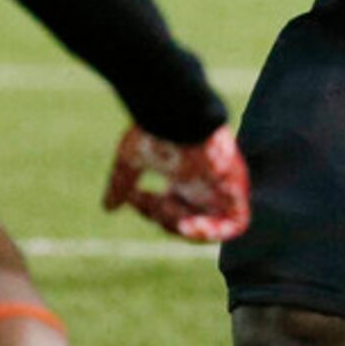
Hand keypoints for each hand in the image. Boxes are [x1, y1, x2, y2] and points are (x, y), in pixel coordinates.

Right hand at [103, 122, 249, 242]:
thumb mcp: (132, 160)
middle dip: (165, 221)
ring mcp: (222, 186)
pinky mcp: (236, 189)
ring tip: (166, 211)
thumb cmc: (157, 130)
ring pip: (211, 226)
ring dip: (184, 229)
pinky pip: (236, 223)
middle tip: (151, 204)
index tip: (133, 196)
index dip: (150, 211)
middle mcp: (206, 183)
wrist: (179, 114)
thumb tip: (108, 207)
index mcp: (186, 175)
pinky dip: (212, 232)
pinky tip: (187, 226)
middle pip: (190, 220)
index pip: (171, 208)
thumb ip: (122, 183)